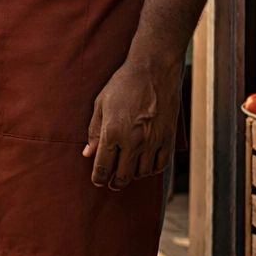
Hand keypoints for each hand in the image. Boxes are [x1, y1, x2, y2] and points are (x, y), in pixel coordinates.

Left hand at [83, 57, 181, 189]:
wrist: (152, 71)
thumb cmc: (122, 84)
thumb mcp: (101, 104)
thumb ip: (94, 131)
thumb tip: (88, 153)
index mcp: (113, 133)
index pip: (103, 166)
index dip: (99, 178)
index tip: (97, 181)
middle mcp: (133, 142)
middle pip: (123, 175)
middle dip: (115, 182)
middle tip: (111, 183)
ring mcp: (152, 142)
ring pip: (142, 173)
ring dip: (133, 176)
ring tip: (127, 172)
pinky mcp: (167, 139)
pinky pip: (160, 165)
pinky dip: (152, 170)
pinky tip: (145, 167)